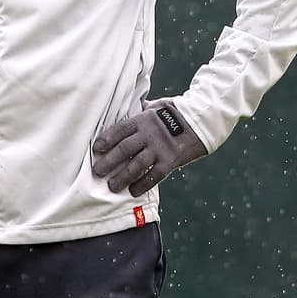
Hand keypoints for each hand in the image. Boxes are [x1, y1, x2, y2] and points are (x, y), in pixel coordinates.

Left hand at [92, 99, 206, 195]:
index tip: (96, 149)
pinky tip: (133, 192)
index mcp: (143, 119)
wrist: (200, 121)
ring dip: (122, 177)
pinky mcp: (170, 161)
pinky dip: (143, 185)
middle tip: (97, 172)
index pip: (120, 130)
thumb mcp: (156, 106)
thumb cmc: (174, 112)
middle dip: (109, 161)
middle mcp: (149, 134)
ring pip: (137, 165)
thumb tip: (126, 105)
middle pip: (124, 149)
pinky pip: (154, 176)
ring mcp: (160, 149)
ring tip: (112, 186)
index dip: (106, 140)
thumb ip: (140, 110)